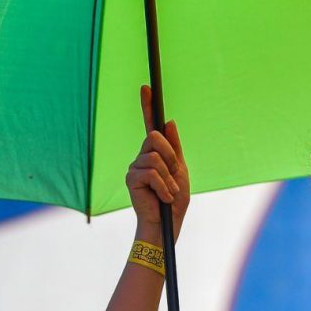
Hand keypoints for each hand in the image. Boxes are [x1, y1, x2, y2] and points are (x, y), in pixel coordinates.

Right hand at [126, 84, 189, 234]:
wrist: (167, 223)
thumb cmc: (175, 199)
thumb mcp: (180, 170)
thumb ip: (174, 147)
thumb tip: (170, 122)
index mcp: (157, 152)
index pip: (151, 124)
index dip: (148, 105)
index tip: (147, 87)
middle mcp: (143, 156)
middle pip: (155, 137)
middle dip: (171, 157)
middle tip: (175, 176)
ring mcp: (135, 166)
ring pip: (155, 157)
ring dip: (169, 176)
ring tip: (169, 191)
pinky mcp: (130, 178)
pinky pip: (151, 172)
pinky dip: (163, 186)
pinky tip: (164, 197)